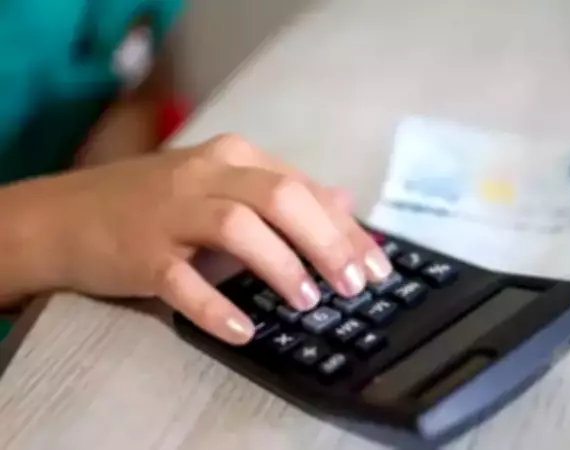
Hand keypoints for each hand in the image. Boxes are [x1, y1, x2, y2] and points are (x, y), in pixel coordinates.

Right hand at [29, 134, 392, 344]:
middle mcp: (208, 176)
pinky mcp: (142, 252)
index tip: (377, 267)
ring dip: (281, 265)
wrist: (67, 215)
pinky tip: (242, 329)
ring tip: (308, 301)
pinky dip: (214, 306)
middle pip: (280, 198)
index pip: (306, 189)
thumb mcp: (224, 186)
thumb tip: (346, 202)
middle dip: (326, 242)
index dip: (347, 230)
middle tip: (353, 285)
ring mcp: (172, 212)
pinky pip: (181, 280)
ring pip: (237, 227)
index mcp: (235, 158)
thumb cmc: (157, 203)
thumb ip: (284, 193)